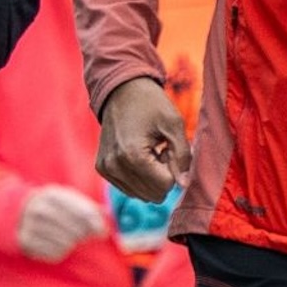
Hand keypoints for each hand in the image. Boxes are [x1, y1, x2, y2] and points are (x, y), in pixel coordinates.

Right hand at [16, 185, 107, 262]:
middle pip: (76, 230)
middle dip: (84, 235)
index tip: (102, 232)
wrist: (17, 213)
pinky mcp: (26, 242)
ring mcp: (30, 225)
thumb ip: (90, 208)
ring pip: (67, 243)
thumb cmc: (52, 207)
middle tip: (82, 235)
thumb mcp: (68, 200)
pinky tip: (55, 243)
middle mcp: (40, 208)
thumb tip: (111, 218)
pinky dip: (60, 251)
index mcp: (53, 195)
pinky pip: (54, 253)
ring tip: (67, 237)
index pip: (84, 212)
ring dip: (71, 243)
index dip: (97, 224)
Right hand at [95, 78, 189, 201]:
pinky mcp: (102, 169)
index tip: (166, 148)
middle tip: (159, 151)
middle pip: (153, 195)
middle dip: (162, 176)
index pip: (165, 186)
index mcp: (133, 155)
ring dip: (150, 178)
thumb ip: (183, 156)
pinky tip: (138, 156)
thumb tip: (184, 185)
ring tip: (149, 152)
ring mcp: (106, 169)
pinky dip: (139, 177)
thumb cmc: (151, 104)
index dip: (173, 168)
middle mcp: (115, 166)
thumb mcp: (174, 124)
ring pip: (141, 195)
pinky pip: (129, 188)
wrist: (121, 91)